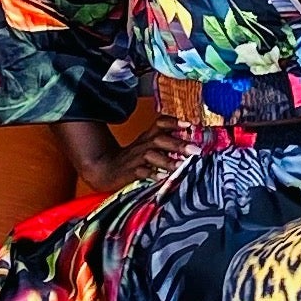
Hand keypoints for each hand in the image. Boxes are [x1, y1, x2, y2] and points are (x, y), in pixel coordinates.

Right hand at [71, 120, 191, 196]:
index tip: (189, 124)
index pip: (160, 124)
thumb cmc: (131, 159)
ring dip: (168, 160)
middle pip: (160, 140)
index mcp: (148, 137)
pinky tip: (162, 178)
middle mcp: (143, 145)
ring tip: (182, 165)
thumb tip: (192, 145)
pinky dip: (151, 174)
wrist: (104, 169)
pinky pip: (141, 172)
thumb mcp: (147, 147)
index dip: (174, 122)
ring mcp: (136, 158)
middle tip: (196, 150)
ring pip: (151, 155)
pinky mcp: (130, 172)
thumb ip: (167, 144)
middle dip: (178, 144)